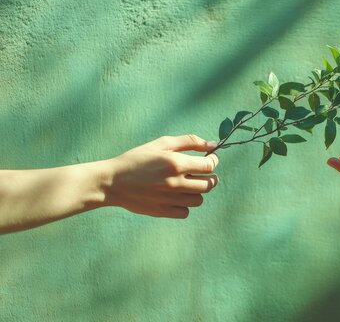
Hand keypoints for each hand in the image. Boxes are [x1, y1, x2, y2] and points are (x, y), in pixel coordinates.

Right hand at [104, 135, 219, 217]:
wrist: (111, 182)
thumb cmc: (137, 159)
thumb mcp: (161, 144)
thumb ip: (189, 142)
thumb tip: (213, 144)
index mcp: (176, 164)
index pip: (209, 166)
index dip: (213, 161)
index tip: (210, 159)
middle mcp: (175, 183)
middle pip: (208, 184)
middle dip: (209, 177)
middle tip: (202, 173)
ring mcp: (170, 200)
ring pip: (199, 199)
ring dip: (196, 191)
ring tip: (186, 184)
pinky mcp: (163, 212)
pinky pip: (186, 212)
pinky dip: (184, 205)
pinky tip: (176, 196)